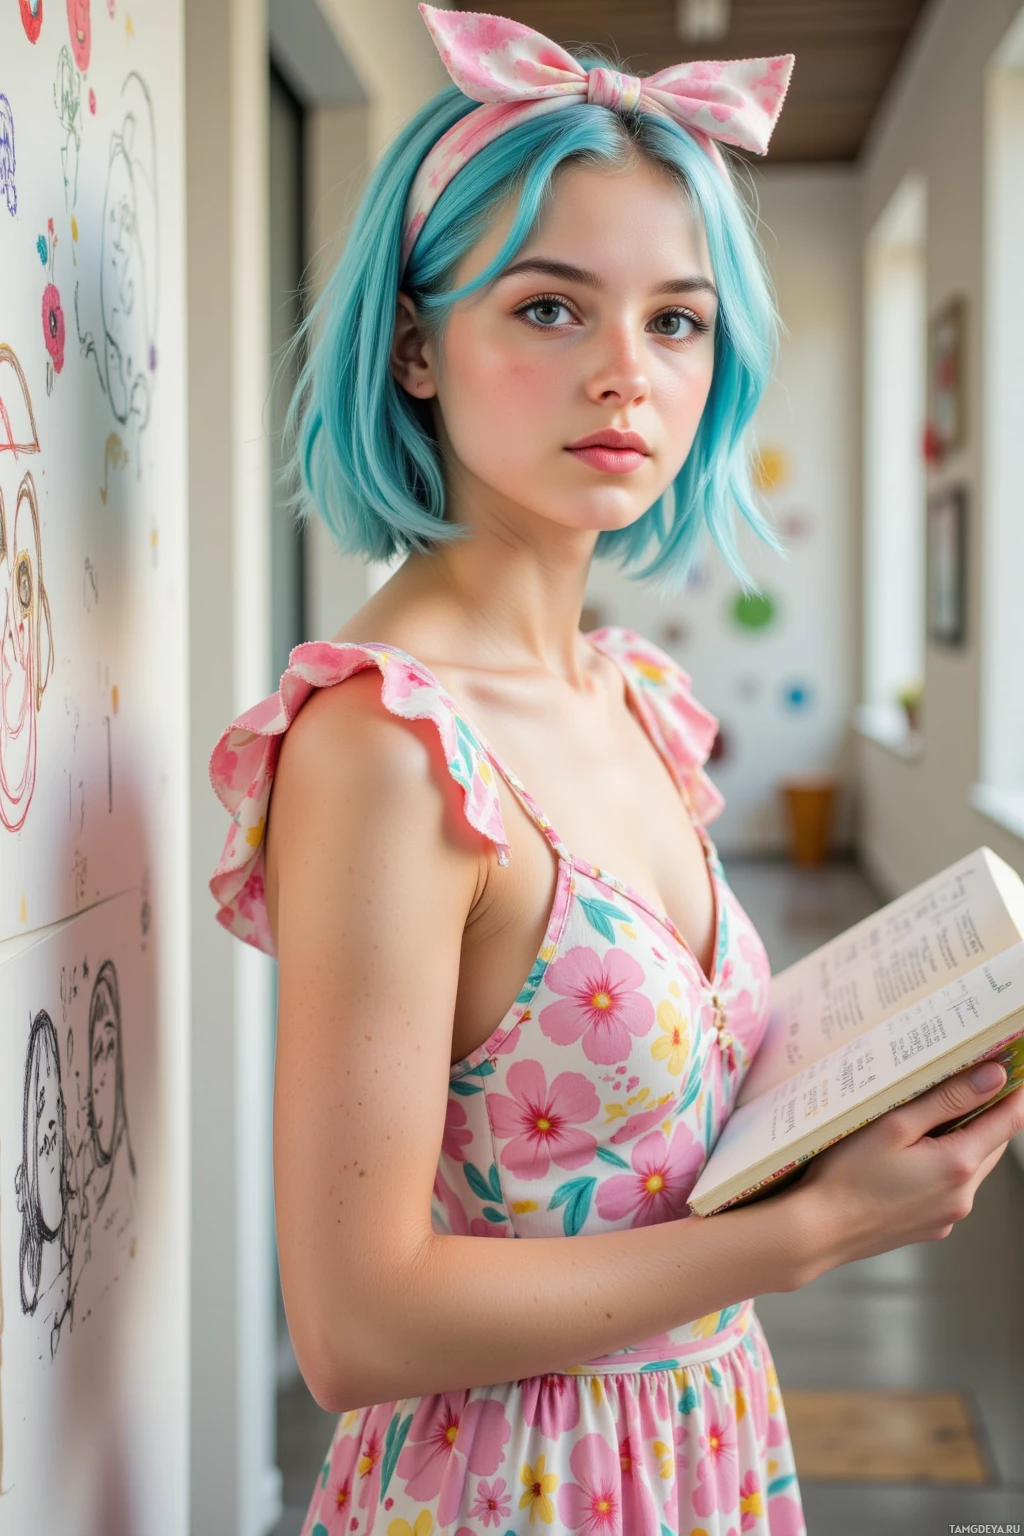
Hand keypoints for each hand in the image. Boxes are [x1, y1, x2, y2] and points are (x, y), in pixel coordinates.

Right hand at [791, 1060, 1023, 1277]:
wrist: (818, 1231)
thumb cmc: (846, 1177)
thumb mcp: (894, 1125)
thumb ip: (947, 1099)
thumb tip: (993, 1077)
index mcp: (957, 1164)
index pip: (1007, 1120)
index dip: (1016, 1091)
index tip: (1015, 1068)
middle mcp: (962, 1195)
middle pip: (991, 1143)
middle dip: (985, 1113)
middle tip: (967, 1081)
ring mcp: (948, 1215)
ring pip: (971, 1166)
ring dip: (962, 1141)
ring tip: (928, 1118)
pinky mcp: (931, 1227)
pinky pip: (950, 1188)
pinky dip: (942, 1167)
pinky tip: (909, 1157)